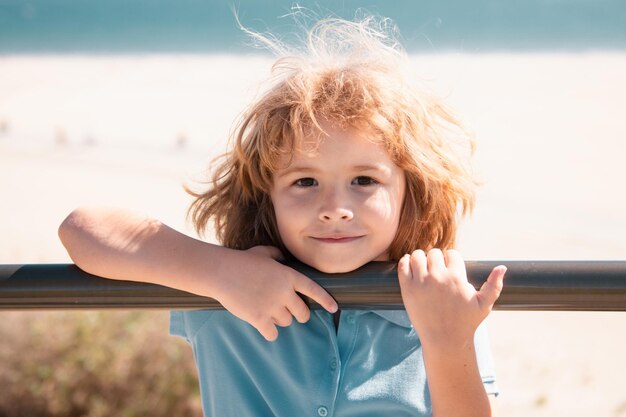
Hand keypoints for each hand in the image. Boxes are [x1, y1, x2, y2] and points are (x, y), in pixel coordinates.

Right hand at [211, 246, 337, 341]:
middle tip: (292, 313)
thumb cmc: (241, 261)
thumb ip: (277, 256)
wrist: (222, 272)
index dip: (325, 300)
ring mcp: (272, 306)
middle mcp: (284, 292)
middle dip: (299, 314)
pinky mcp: (259, 318)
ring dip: (280, 320)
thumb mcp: (263, 252)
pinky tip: (263, 325)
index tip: (334, 308)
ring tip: (269, 312)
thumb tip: (283, 258)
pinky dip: (269, 331)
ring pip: (286, 322)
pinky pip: (272, 334)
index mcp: (289, 276)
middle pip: (302, 313)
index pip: (314, 290)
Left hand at [397, 248, 505, 347]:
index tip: (450, 268)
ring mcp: (421, 282)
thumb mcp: (484, 305)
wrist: (445, 341)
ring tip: (423, 267)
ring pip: (418, 255)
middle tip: (436, 269)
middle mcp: (438, 277)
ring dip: (420, 258)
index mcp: (457, 277)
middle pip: (434, 253)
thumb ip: (494, 285)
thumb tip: (503, 267)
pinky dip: (406, 262)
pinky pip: (403, 265)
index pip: (452, 253)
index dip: (451, 259)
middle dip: (436, 259)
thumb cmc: (466, 323)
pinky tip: (411, 268)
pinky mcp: (407, 289)